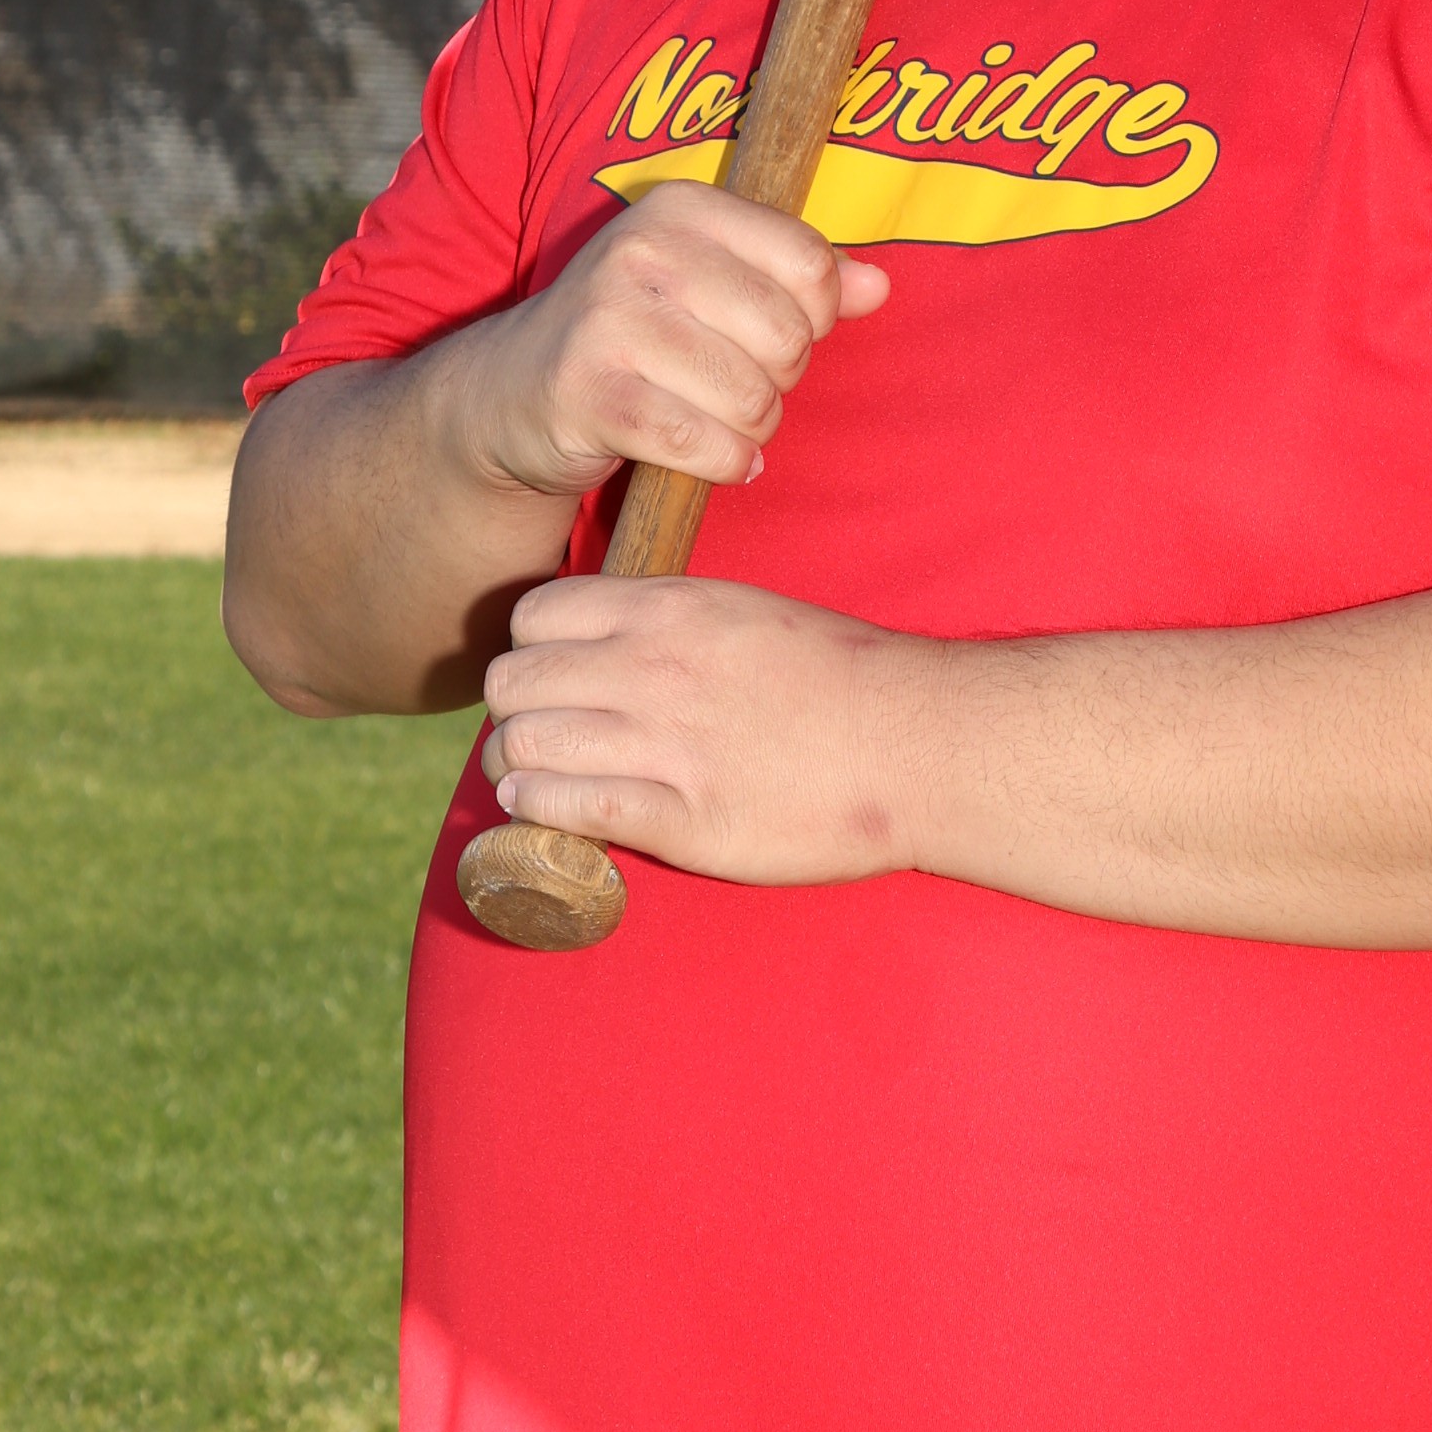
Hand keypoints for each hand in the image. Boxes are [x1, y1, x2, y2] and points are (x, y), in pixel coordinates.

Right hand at [440, 183, 888, 504]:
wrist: (511, 392)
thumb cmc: (634, 335)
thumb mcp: (711, 284)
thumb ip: (798, 279)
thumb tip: (879, 286)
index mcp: (682, 208)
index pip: (809, 263)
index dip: (812, 317)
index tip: (767, 334)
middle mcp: (642, 252)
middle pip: (788, 336)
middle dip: (778, 380)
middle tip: (734, 385)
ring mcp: (609, 323)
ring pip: (751, 398)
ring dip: (748, 429)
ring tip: (712, 419)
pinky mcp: (590, 395)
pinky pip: (702, 444)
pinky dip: (719, 464)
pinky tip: (703, 458)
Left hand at [479, 574, 929, 883]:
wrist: (919, 742)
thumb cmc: (841, 679)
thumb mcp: (746, 612)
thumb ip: (668, 621)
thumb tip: (603, 640)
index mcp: (671, 610)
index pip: (534, 615)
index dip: (531, 649)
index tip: (555, 677)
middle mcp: (655, 669)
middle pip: (512, 683)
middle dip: (515, 712)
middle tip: (543, 737)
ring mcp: (667, 746)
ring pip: (524, 747)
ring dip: (518, 769)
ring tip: (539, 783)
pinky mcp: (684, 821)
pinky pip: (568, 809)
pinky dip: (543, 813)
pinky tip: (556, 815)